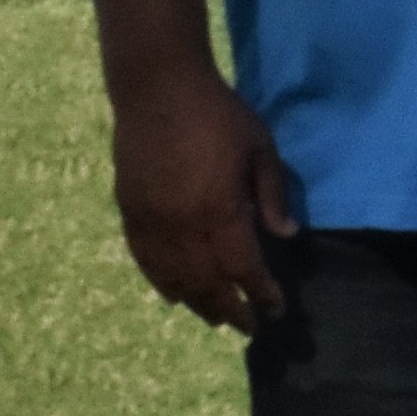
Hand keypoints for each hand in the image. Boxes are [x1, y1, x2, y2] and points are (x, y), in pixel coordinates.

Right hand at [113, 60, 294, 330]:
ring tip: (215, 318)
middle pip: (206, 282)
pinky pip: (143, 258)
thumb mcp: (261, 148)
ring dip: (195, 302)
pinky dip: (159, 282)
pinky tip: (172, 295)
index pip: (243, 268)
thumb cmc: (219, 114)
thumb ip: (273, 195)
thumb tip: (288, 235)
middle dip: (229, 309)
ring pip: (172, 276)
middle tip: (247, 327)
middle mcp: (182, 224)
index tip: (275, 311)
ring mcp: (151, 219)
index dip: (260, 294)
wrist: (158, 88)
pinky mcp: (129, 209)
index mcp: (219, 210)